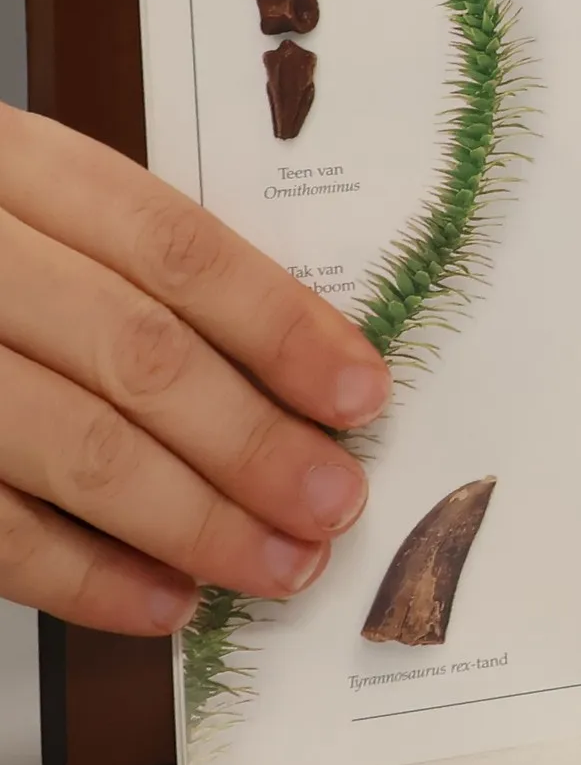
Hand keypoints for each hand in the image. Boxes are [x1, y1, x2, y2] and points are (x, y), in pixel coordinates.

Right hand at [0, 104, 389, 633]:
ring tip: (277, 563)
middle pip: (136, 352)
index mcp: (12, 163)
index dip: (279, 323)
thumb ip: (125, 262)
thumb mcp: (24, 202)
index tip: (360, 391)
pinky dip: (82, 576)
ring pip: (70, 444)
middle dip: (252, 440)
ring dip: (191, 520)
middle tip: (334, 501)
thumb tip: (294, 360)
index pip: (174, 246)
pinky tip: (164, 601)